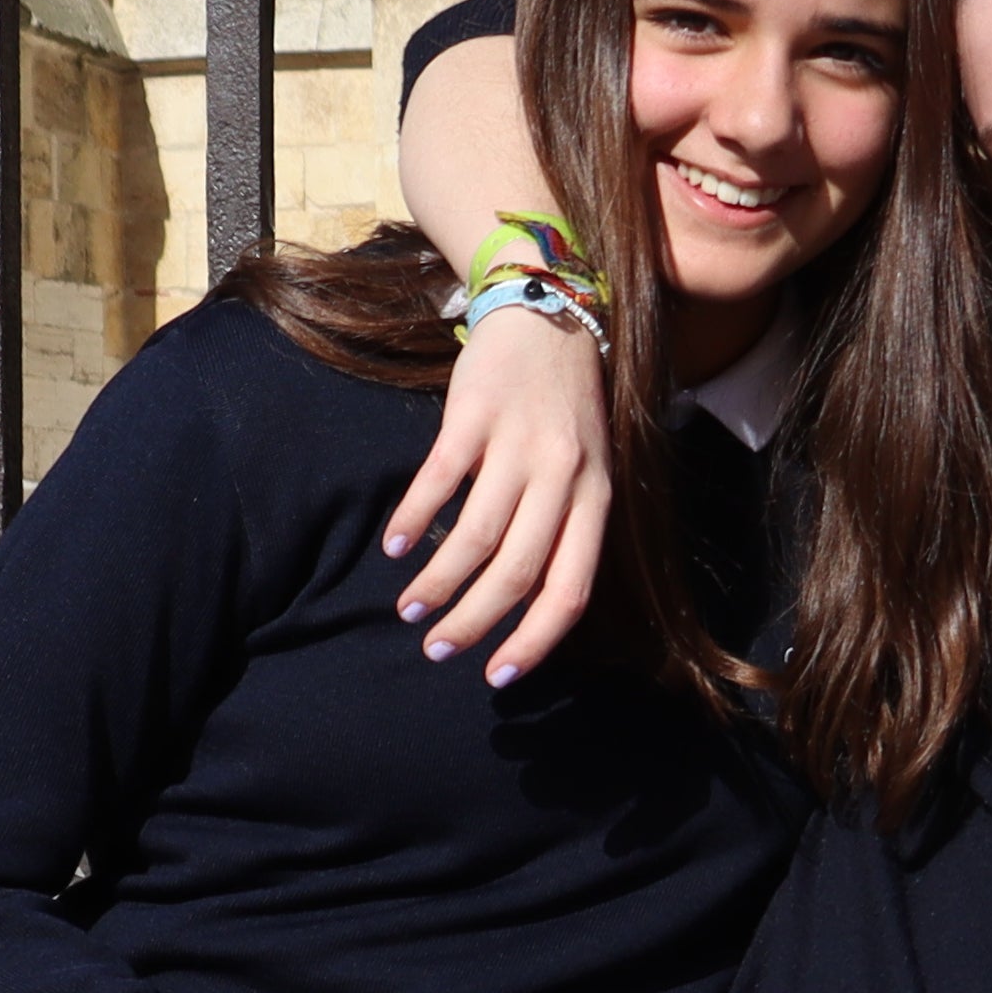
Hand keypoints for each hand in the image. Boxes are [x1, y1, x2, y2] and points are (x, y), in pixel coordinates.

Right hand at [385, 301, 616, 683]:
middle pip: (516, 573)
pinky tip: (396, 548)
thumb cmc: (564, 408)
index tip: (496, 676)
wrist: (549, 316)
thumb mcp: (585, 470)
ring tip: (409, 607)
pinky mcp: (474, 415)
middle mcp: (563, 477)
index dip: (534, 642)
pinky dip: (413, 523)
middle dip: (472, 622)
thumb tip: (523, 606)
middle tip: (436, 648)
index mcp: (595, 500)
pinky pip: (438, 482)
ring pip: (474, 537)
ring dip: (437, 582)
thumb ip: (563, 528)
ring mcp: (518, 445)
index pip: (570, 590)